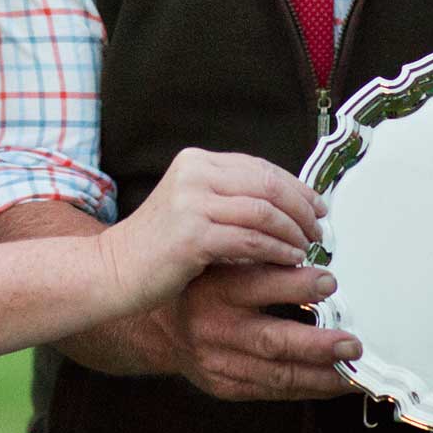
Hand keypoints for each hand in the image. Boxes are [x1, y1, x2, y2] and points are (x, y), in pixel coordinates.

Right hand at [96, 147, 325, 313]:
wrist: (114, 269)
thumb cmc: (158, 245)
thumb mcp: (193, 205)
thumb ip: (230, 196)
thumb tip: (288, 202)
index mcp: (197, 162)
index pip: (260, 167)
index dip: (296, 186)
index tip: (317, 205)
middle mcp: (194, 174)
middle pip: (268, 185)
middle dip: (301, 208)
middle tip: (319, 228)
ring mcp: (192, 204)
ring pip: (264, 212)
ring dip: (293, 232)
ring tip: (307, 247)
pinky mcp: (193, 236)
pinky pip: (251, 241)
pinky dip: (278, 251)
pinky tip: (290, 260)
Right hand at [156, 262, 360, 399]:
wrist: (154, 328)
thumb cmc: (196, 287)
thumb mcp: (216, 259)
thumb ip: (256, 254)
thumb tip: (309, 244)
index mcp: (214, 290)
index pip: (257, 286)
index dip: (295, 286)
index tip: (329, 281)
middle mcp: (216, 330)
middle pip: (271, 341)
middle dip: (316, 345)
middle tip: (351, 343)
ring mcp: (220, 363)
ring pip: (277, 375)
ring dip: (321, 377)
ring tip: (353, 372)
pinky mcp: (226, 385)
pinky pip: (272, 392)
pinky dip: (306, 389)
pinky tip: (332, 384)